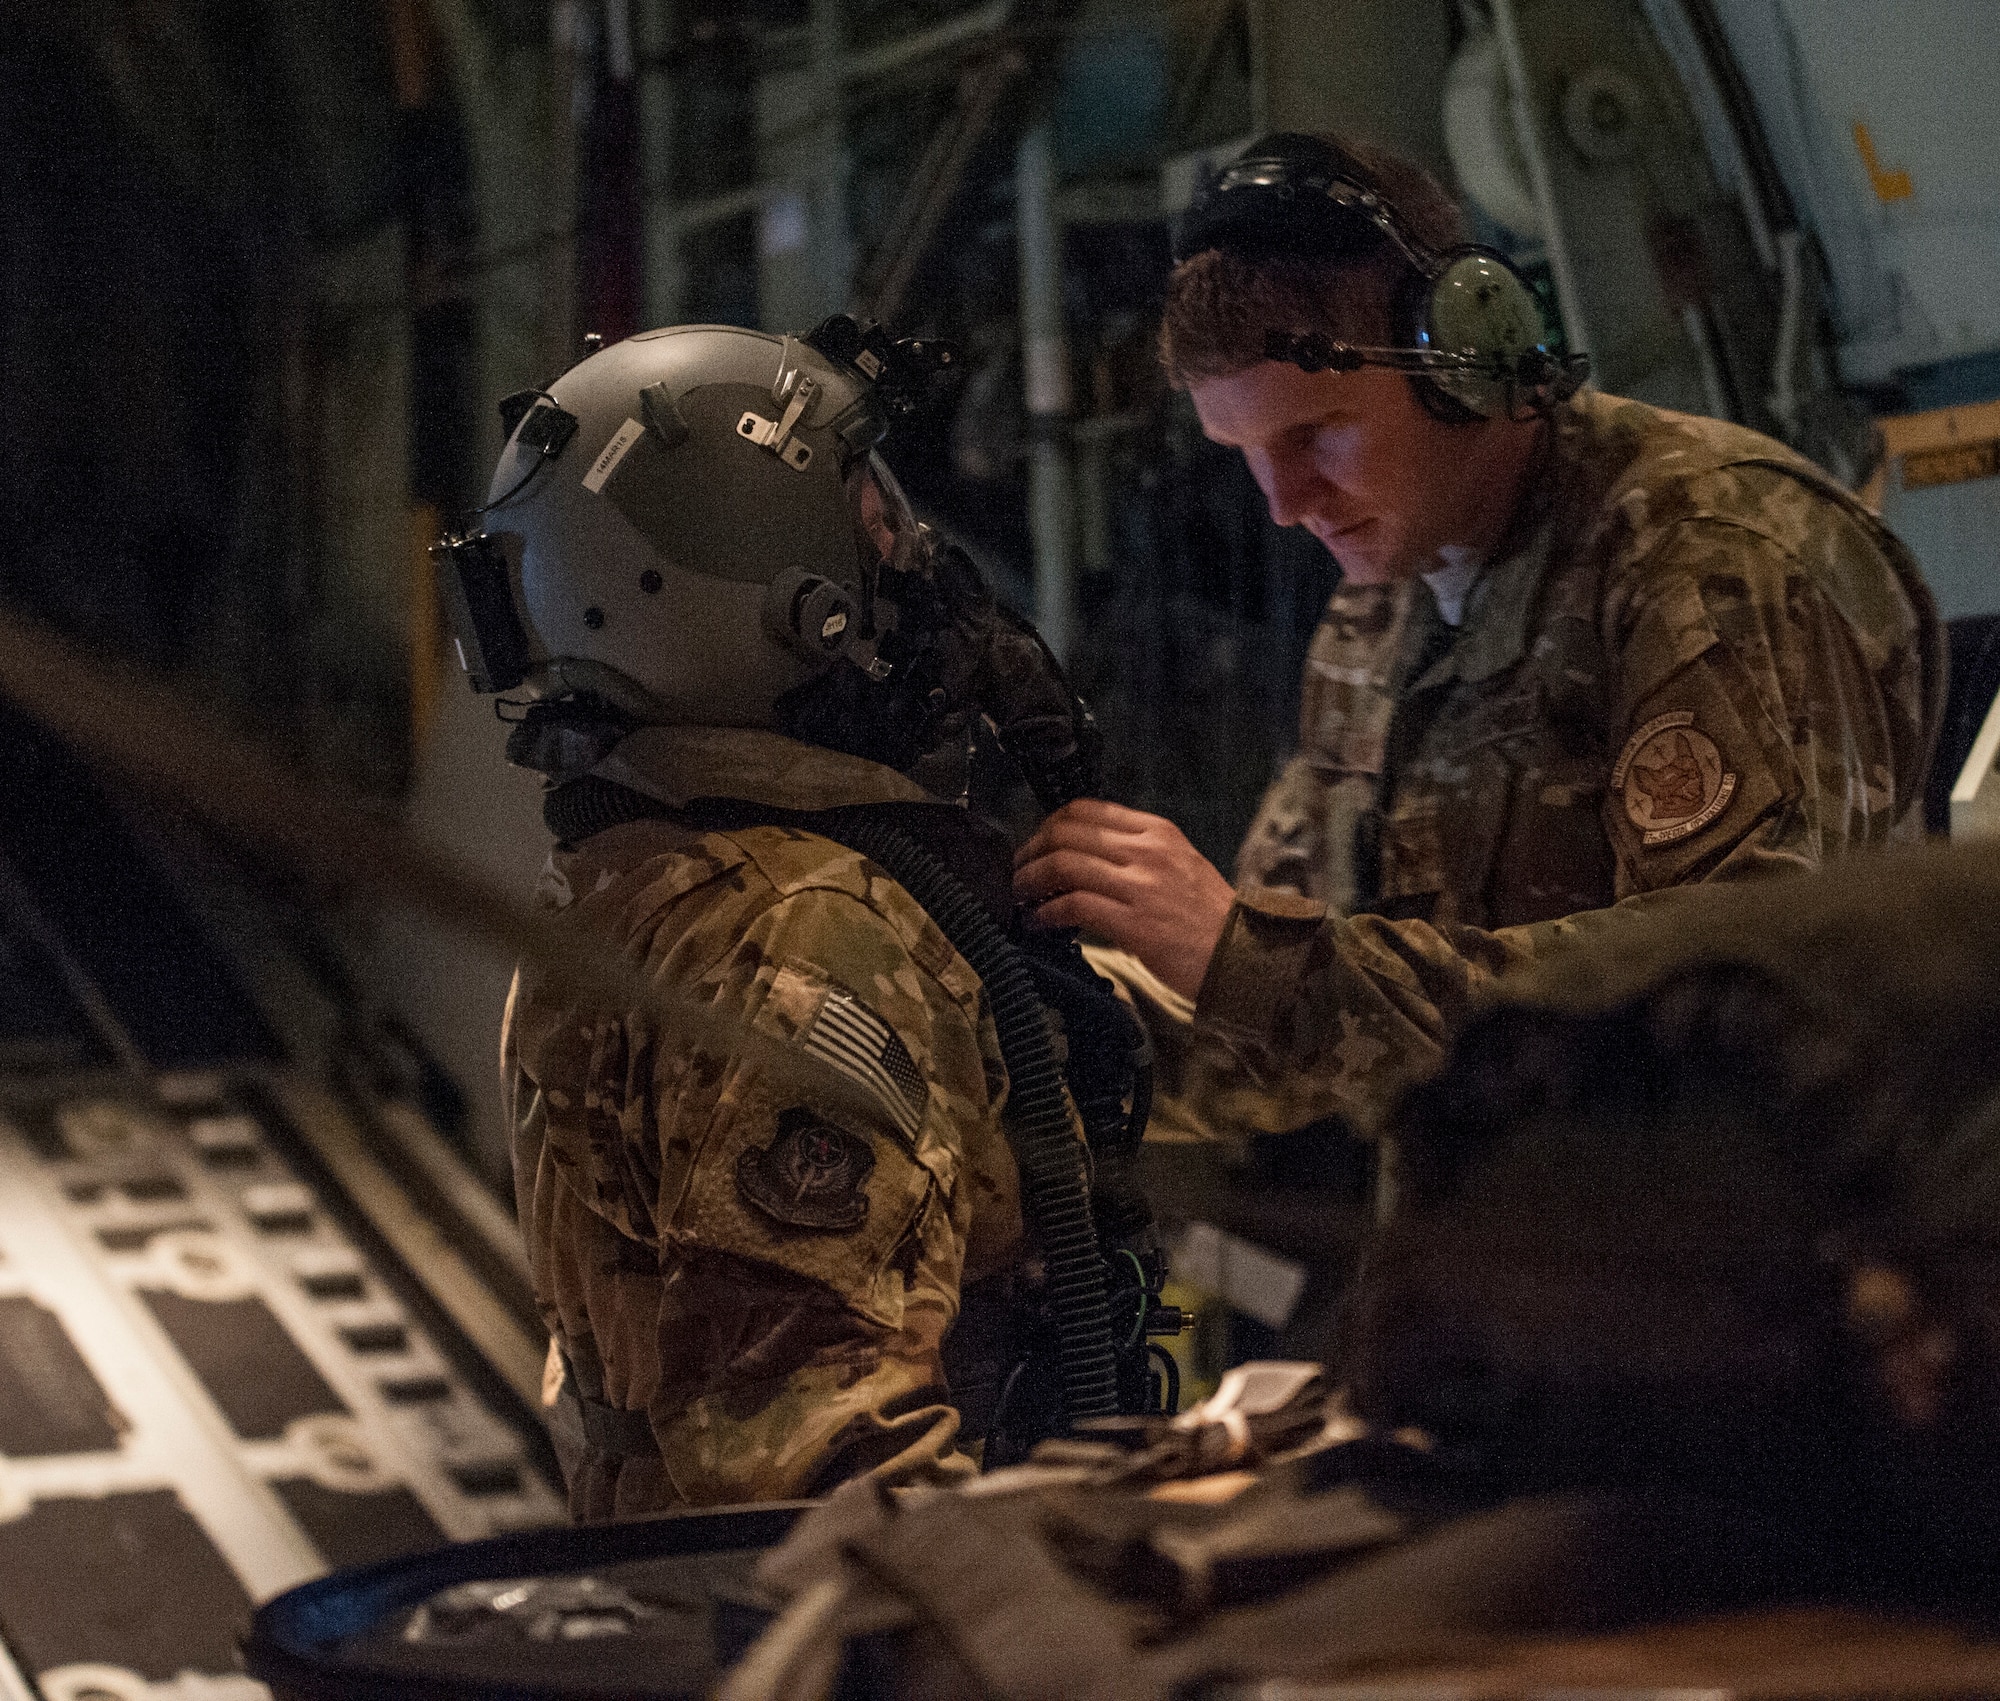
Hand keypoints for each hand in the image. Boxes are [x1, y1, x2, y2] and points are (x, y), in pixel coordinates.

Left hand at [1013, 800, 1235, 999]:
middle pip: (1066, 833)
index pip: (1085, 809)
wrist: (1243, 955)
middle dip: (1030, 852)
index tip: (1037, 845)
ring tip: (1020, 897)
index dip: (1048, 825)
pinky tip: (1040, 923)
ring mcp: (1141, 886)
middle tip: (1017, 872)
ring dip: (1030, 882)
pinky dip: (1047, 913)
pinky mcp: (1135, 923)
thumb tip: (1083, 853)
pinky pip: (1074, 906)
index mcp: (1157, 831)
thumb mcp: (1178, 863)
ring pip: (1063, 865)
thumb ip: (1136, 851)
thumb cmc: (1209, 917)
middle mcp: (1148, 851)